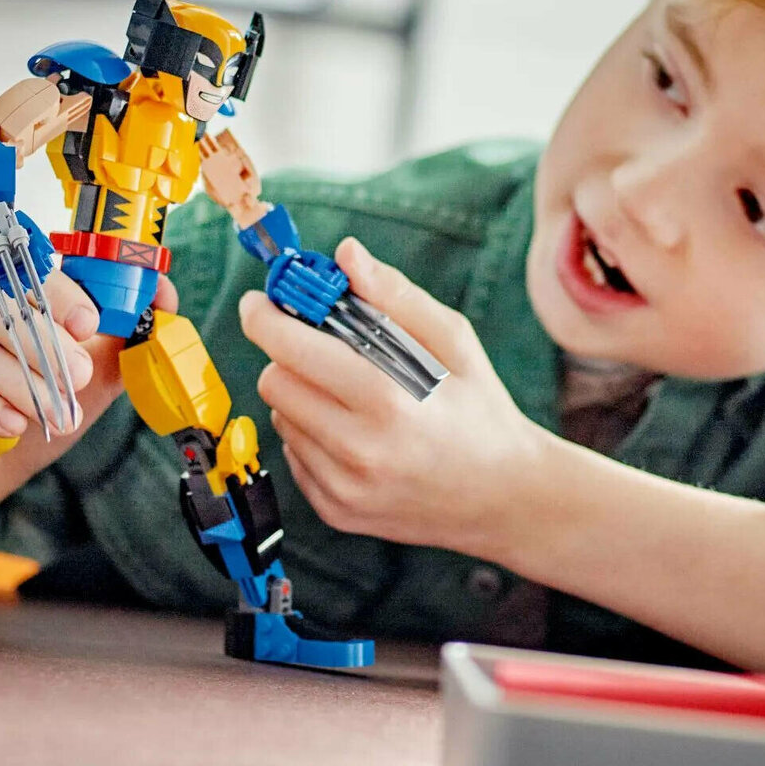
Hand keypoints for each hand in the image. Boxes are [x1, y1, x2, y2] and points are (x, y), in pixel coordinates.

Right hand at [0, 270, 175, 497]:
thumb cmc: (28, 408)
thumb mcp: (83, 377)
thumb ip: (120, 339)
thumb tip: (164, 295)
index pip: (22, 275)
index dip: (56, 292)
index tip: (89, 320)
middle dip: (40, 341)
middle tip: (79, 376)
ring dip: (16, 381)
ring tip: (50, 411)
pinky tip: (11, 425)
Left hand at [244, 238, 548, 558]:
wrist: (506, 498)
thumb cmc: (481, 410)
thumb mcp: (454, 341)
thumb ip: (396, 296)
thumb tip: (346, 254)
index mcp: (387, 400)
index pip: (292, 349)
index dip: (265, 317)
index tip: (258, 301)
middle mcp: (359, 450)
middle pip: (274, 382)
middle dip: (288, 354)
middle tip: (319, 344)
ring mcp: (344, 488)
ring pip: (280, 417)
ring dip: (303, 394)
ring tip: (352, 393)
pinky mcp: (336, 511)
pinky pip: (294, 454)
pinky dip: (312, 433)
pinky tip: (355, 431)